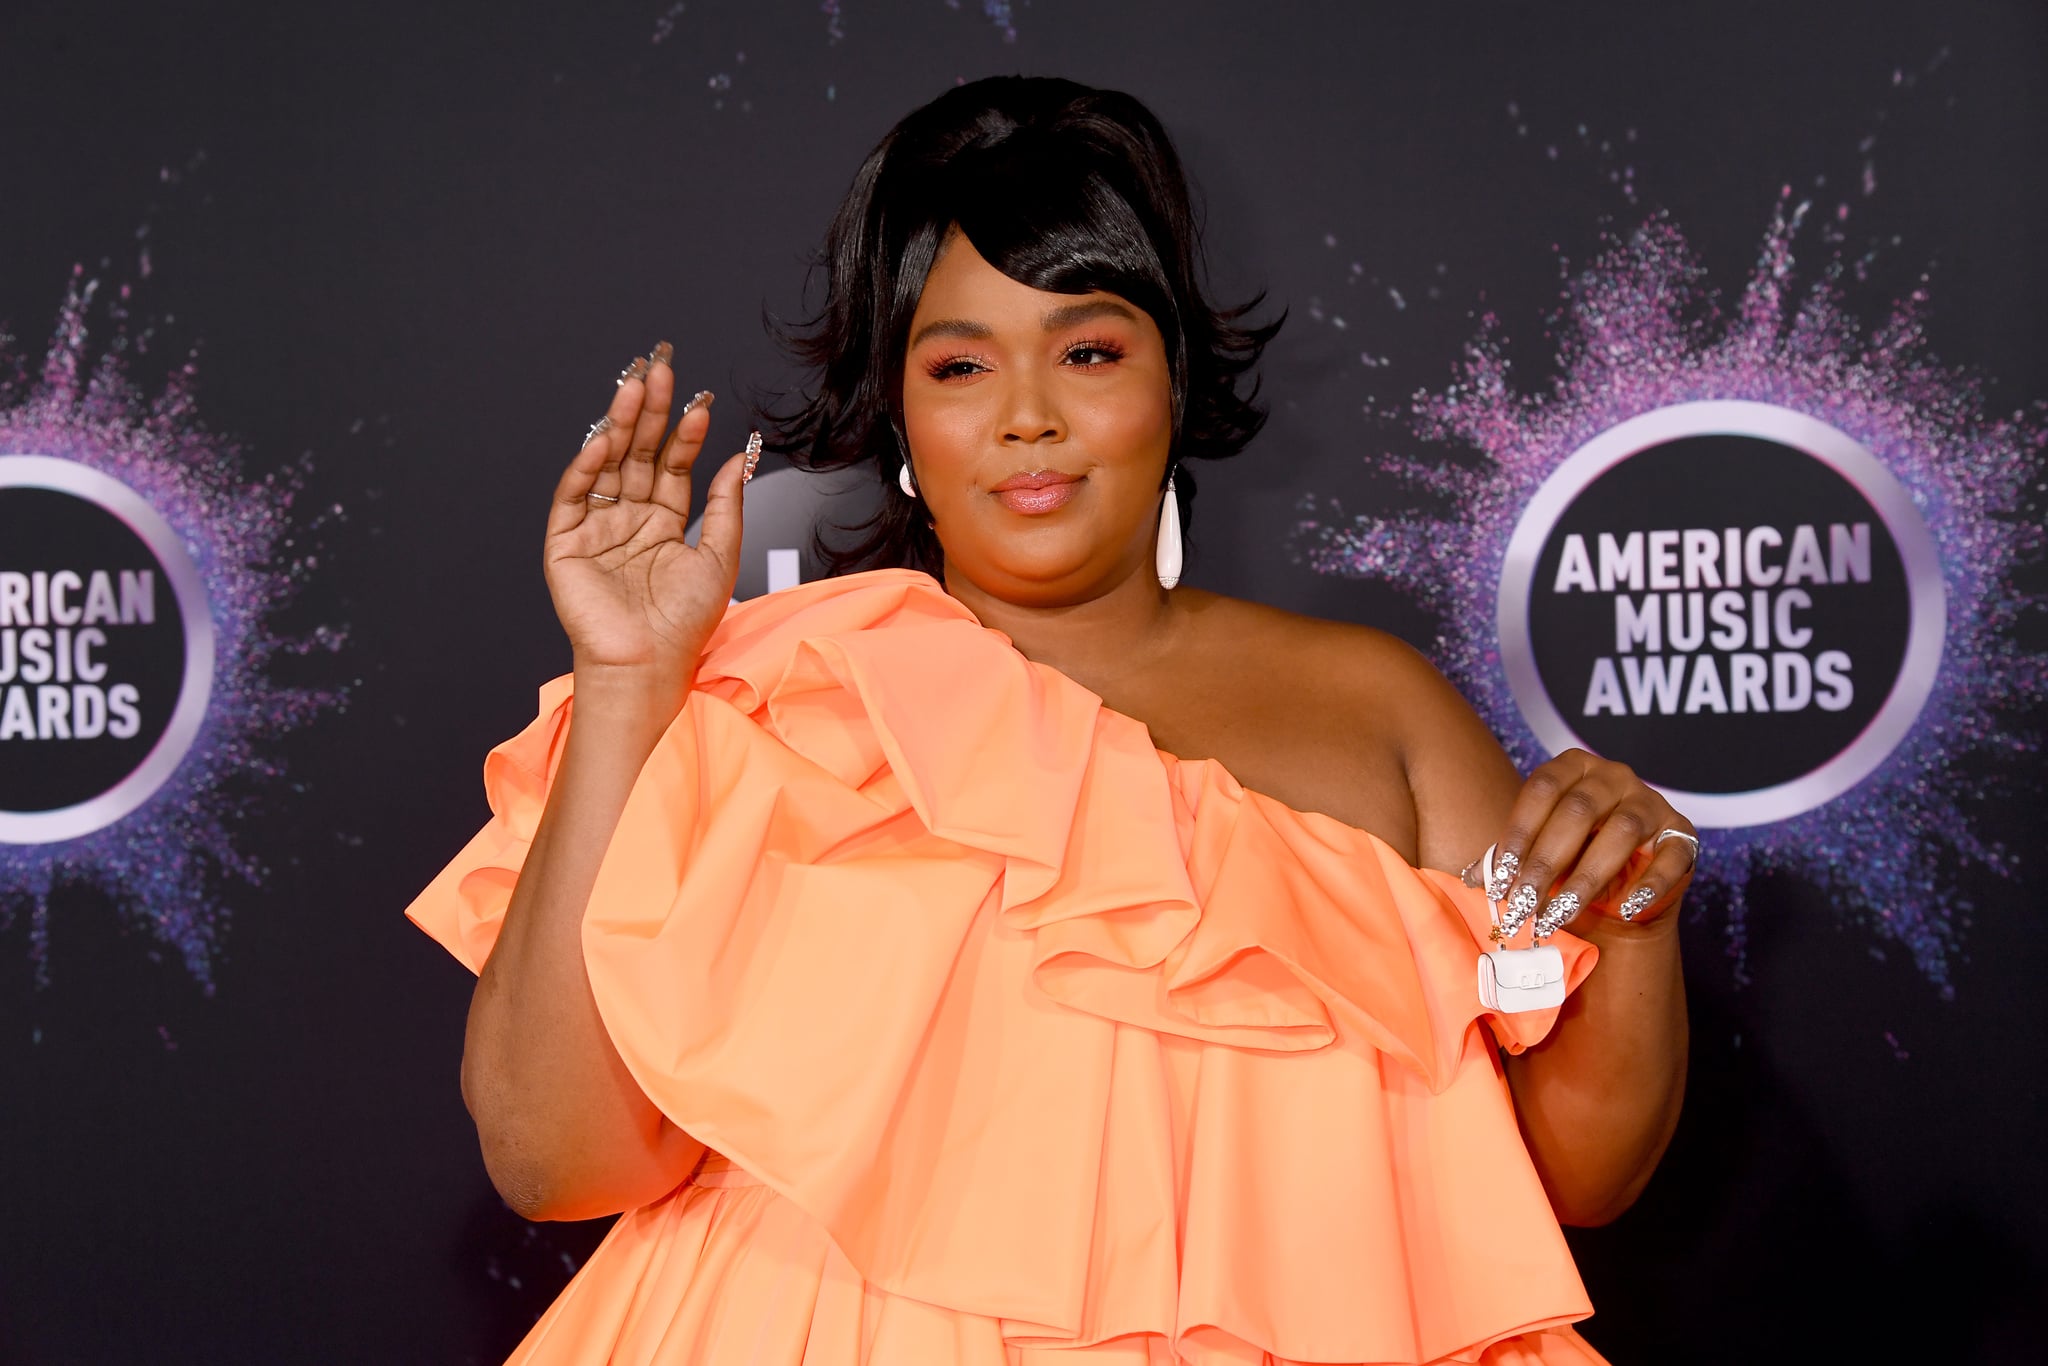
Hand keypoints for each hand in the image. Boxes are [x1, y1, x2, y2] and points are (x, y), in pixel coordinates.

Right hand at [543, 346, 750, 712]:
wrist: (649, 664)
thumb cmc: (683, 624)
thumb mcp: (719, 557)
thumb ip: (728, 505)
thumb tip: (739, 457)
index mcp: (663, 524)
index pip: (672, 465)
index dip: (685, 434)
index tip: (701, 402)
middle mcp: (628, 520)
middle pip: (637, 454)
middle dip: (648, 413)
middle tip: (660, 370)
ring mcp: (596, 529)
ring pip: (606, 465)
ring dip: (618, 425)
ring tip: (633, 387)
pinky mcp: (566, 543)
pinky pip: (574, 496)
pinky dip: (585, 467)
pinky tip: (603, 440)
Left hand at [1481, 749, 1696, 939]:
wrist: (1621, 896)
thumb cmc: (1570, 865)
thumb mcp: (1536, 856)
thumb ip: (1508, 860)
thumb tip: (1472, 878)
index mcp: (1572, 767)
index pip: (1541, 791)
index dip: (1517, 835)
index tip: (1498, 879)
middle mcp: (1614, 776)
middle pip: (1578, 812)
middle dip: (1545, 864)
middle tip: (1522, 906)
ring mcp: (1651, 802)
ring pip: (1621, 833)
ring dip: (1586, 879)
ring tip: (1558, 916)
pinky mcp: (1682, 834)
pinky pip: (1671, 855)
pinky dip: (1649, 885)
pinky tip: (1624, 908)